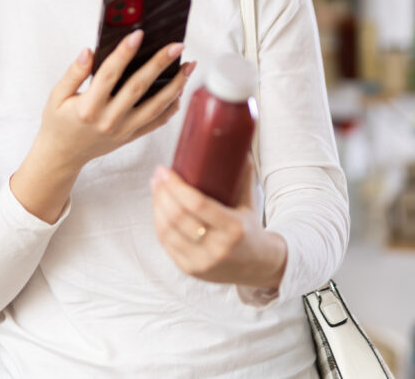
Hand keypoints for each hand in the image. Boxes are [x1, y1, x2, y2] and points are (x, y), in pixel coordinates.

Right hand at [37, 30, 194, 171]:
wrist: (62, 156)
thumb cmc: (59, 122)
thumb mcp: (56, 96)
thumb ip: (73, 73)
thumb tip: (89, 51)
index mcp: (88, 107)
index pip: (109, 74)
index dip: (124, 52)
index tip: (138, 34)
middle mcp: (108, 119)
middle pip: (139, 87)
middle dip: (160, 64)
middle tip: (177, 45)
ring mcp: (122, 130)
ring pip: (155, 106)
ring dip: (175, 85)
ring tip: (188, 67)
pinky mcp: (130, 137)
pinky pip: (156, 123)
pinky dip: (171, 108)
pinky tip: (180, 92)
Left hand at [150, 158, 286, 289]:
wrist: (258, 266)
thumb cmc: (250, 227)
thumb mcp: (249, 202)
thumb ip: (241, 175)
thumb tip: (238, 143)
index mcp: (234, 228)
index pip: (198, 205)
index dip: (176, 186)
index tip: (165, 170)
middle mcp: (218, 248)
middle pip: (179, 217)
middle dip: (162, 192)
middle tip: (158, 175)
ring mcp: (202, 262)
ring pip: (168, 231)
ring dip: (157, 206)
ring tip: (156, 188)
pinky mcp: (191, 270)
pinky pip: (167, 243)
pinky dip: (159, 223)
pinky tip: (158, 208)